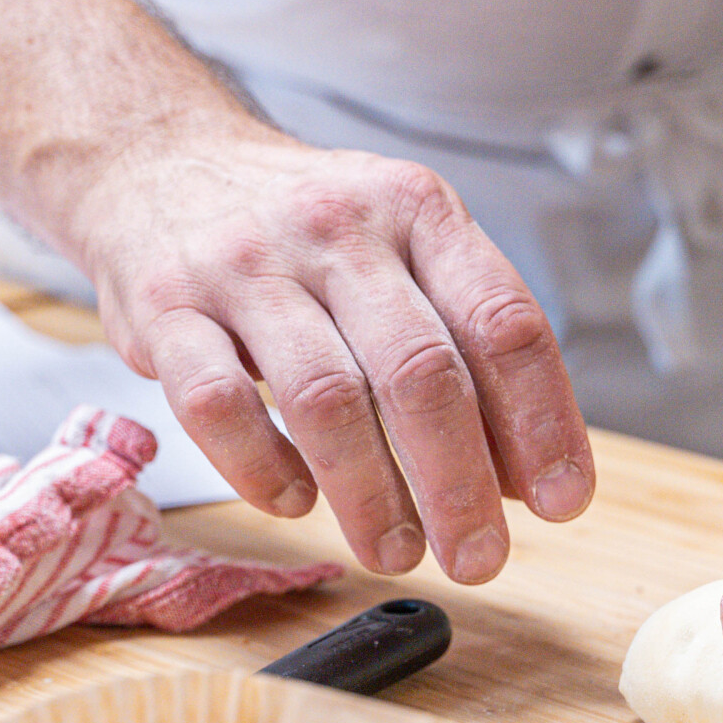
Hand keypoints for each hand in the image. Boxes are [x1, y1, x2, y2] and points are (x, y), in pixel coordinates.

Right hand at [59, 117, 593, 578]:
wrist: (158, 162)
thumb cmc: (306, 236)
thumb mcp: (402, 253)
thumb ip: (465, 349)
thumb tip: (525, 479)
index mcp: (418, 211)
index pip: (503, 321)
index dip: (542, 421)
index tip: (564, 502)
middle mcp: (338, 228)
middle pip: (421, 370)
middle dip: (460, 485)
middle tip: (481, 559)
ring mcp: (246, 264)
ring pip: (326, 397)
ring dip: (371, 495)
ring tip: (397, 552)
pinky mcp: (165, 307)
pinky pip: (217, 404)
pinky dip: (262, 469)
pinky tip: (296, 501)